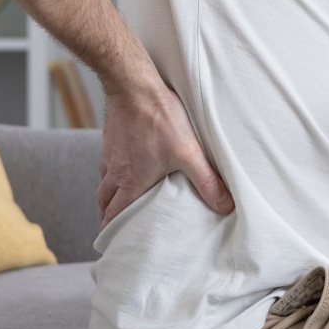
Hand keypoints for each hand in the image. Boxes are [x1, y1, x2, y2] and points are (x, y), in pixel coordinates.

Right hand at [97, 84, 233, 229]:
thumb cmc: (159, 118)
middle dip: (108, 217)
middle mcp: (115, 171)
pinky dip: (110, 172)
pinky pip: (105, 162)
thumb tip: (225, 206)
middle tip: (115, 226)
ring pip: (103, 182)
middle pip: (104, 202)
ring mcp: (111, 154)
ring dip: (108, 195)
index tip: (111, 243)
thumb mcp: (188, 152)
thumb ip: (207, 181)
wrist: (134, 86)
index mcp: (131, 182)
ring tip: (117, 200)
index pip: (114, 215)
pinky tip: (123, 165)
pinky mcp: (111, 138)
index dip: (112, 231)